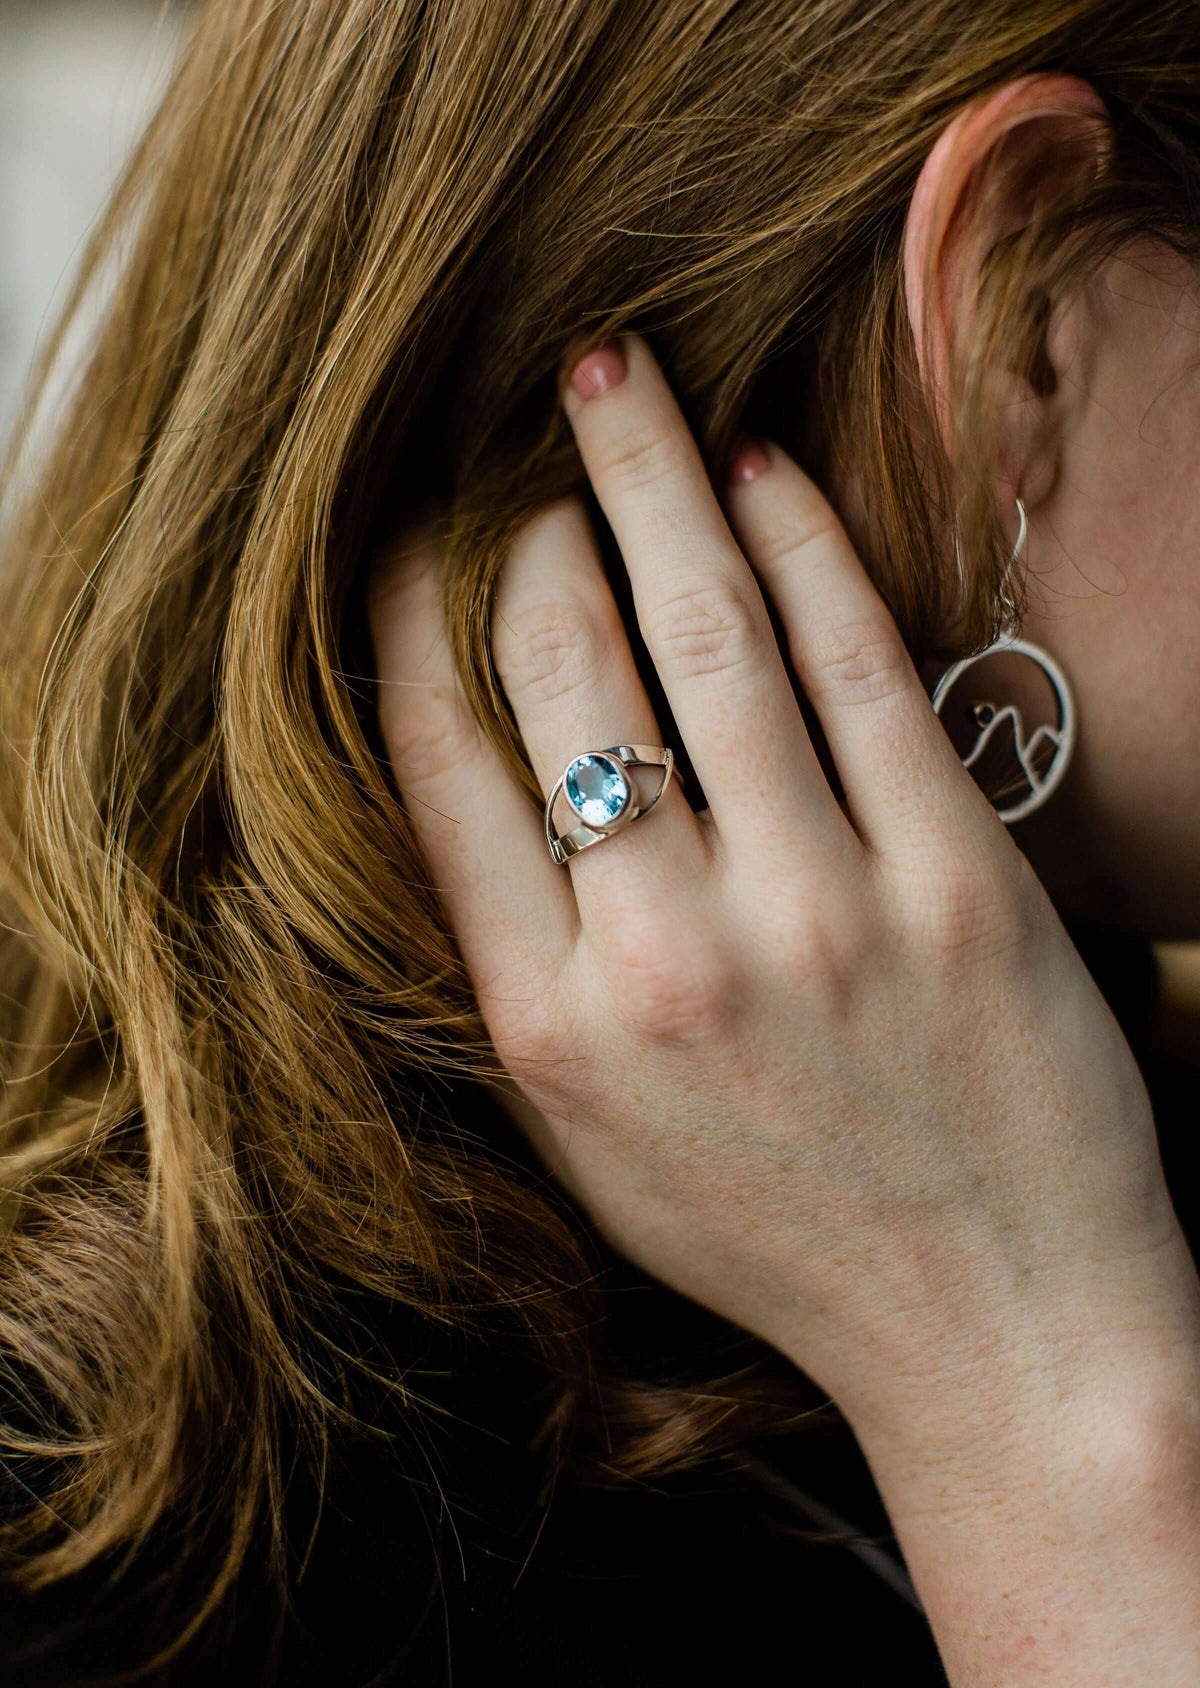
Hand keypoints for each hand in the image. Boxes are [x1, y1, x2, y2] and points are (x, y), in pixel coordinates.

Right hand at [367, 332, 1198, 1433]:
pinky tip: (762, 471)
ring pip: (705, 631)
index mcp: (544, 1027)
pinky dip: (801, 543)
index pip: (435, 760)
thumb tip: (457, 762)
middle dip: (532, 519)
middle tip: (533, 443)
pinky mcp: (955, 880)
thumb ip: (512, 967)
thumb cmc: (780, 1231)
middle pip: (559, 666)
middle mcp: (661, 959)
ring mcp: (817, 913)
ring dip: (649, 478)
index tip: (414, 533)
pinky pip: (859, 663)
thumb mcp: (590, 1142)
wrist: (999, 1332)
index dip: (412, 613)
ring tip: (619, 384)